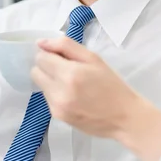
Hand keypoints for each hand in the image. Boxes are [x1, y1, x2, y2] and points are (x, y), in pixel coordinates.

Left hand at [31, 36, 160, 160]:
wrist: (125, 118)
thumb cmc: (111, 84)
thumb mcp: (93, 58)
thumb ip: (65, 46)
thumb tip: (40, 43)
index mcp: (70, 74)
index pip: (41, 57)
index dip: (50, 54)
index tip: (63, 57)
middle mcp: (59, 91)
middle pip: (36, 71)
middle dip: (47, 67)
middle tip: (66, 69)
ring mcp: (57, 106)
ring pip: (40, 85)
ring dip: (50, 80)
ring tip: (71, 83)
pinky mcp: (57, 116)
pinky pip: (47, 98)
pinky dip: (55, 93)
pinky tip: (72, 95)